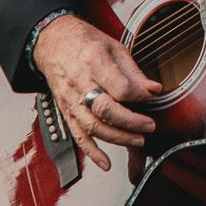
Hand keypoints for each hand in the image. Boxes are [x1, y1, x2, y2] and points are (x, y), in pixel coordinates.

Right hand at [32, 14, 161, 171]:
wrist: (52, 42)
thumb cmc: (84, 42)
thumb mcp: (113, 47)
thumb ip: (133, 72)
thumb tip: (153, 90)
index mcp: (93, 61)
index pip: (119, 86)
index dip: (139, 95)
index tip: (151, 96)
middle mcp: (79, 82)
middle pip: (105, 109)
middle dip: (131, 122)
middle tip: (149, 126)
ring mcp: (70, 98)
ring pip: (92, 126)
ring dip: (117, 138)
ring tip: (138, 140)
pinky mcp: (66, 110)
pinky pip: (78, 135)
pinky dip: (91, 152)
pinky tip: (105, 163)